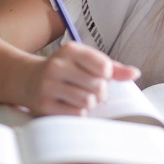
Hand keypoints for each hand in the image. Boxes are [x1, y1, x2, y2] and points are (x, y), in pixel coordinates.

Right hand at [23, 41, 140, 115]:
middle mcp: (57, 65)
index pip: (104, 66)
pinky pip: (76, 114)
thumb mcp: (86, 62)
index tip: (98, 75)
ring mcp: (48, 85)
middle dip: (100, 92)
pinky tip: (69, 105)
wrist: (27, 80)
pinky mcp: (44, 105)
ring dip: (89, 103)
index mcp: (70, 50)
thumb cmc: (66, 70)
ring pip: (88, 101)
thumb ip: (113, 67)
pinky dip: (78, 112)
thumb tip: (136, 73)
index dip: (107, 75)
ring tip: (80, 97)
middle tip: (90, 90)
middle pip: (98, 86)